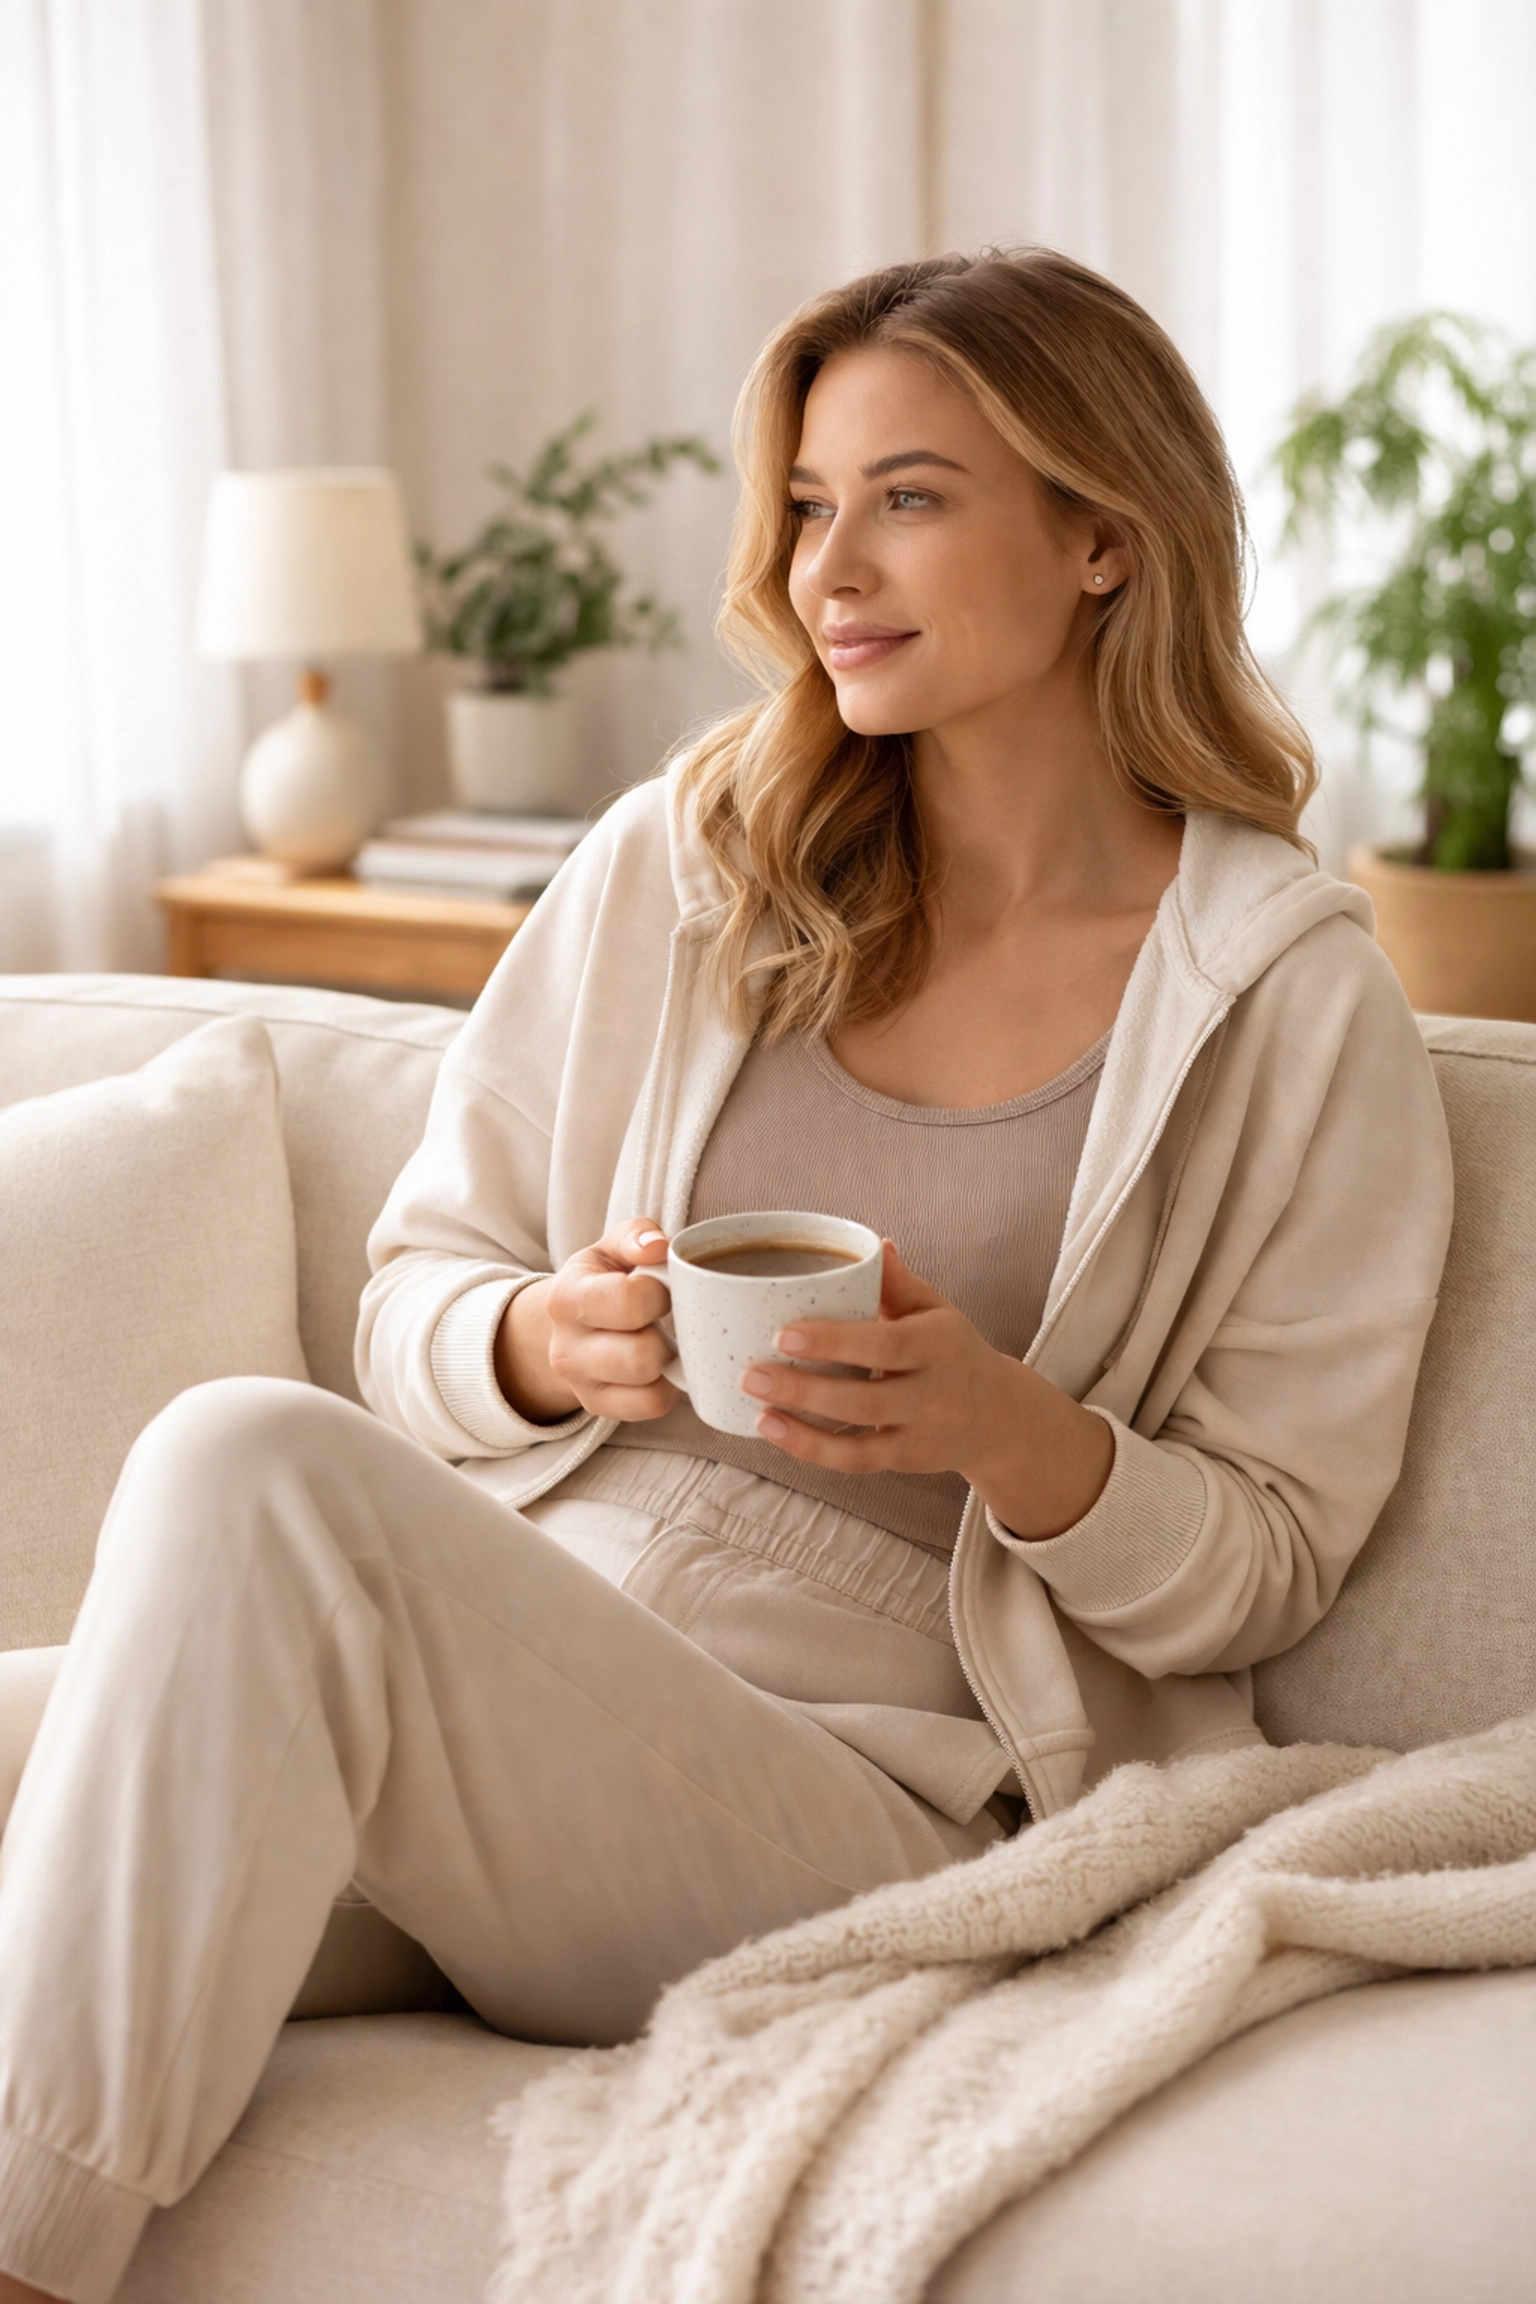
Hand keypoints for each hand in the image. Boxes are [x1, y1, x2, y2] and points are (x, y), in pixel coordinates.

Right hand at [493, 1218, 676, 1423]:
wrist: (571, 1322)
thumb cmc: (604, 1278)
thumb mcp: (613, 1247)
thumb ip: (636, 1235)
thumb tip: (657, 1247)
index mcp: (566, 1297)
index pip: (629, 1302)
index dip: (661, 1293)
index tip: (663, 1288)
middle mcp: (564, 1347)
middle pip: (641, 1355)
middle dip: (668, 1334)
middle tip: (668, 1318)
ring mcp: (580, 1383)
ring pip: (649, 1385)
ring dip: (669, 1360)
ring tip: (666, 1339)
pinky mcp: (598, 1406)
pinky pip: (653, 1405)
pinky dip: (669, 1386)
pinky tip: (664, 1364)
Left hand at [739, 1241, 1114, 1539]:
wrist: (998, 1414)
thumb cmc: (950, 1349)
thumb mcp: (935, 1309)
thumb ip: (898, 1283)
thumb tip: (871, 1244)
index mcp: (938, 1344)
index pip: (886, 1345)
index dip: (835, 1342)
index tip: (784, 1333)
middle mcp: (934, 1394)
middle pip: (866, 1399)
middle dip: (804, 1390)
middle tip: (751, 1373)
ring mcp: (921, 1433)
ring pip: (859, 1442)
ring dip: (802, 1430)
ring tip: (757, 1409)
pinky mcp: (906, 1461)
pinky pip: (856, 1461)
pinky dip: (814, 1450)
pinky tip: (776, 1430)